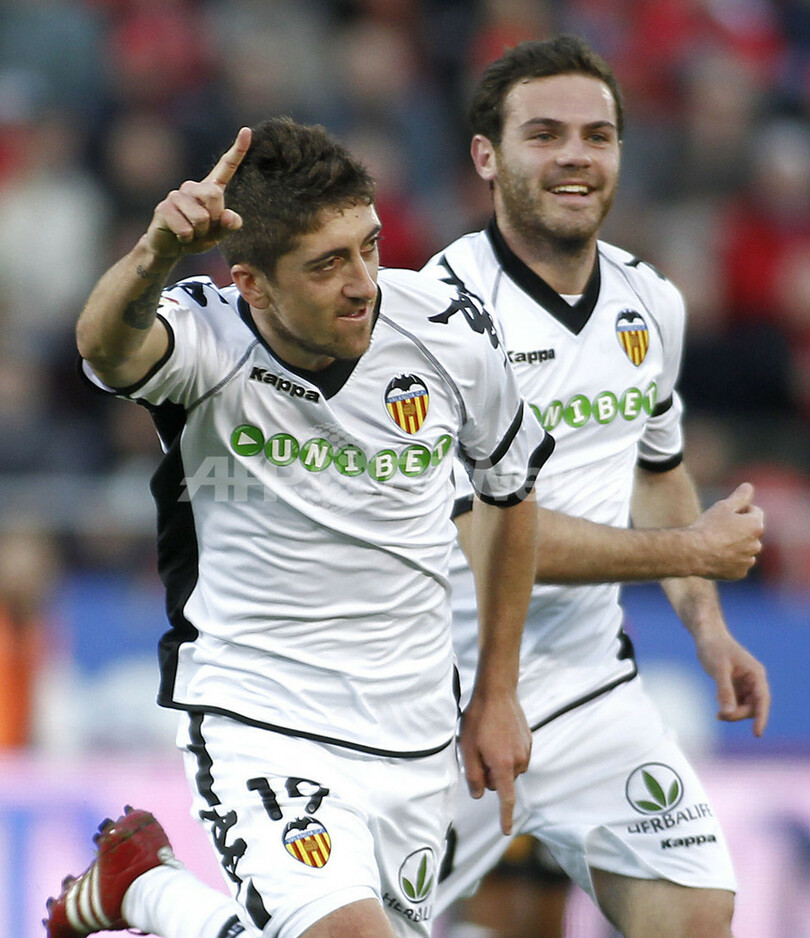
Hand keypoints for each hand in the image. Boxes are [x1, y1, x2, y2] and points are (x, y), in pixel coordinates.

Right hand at [145, 127, 251, 259]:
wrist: (171, 247)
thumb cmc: (198, 238)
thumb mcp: (218, 235)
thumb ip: (229, 226)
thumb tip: (230, 216)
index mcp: (211, 189)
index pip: (226, 167)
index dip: (237, 151)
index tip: (247, 131)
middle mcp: (193, 187)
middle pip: (214, 196)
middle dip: (214, 219)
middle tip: (204, 229)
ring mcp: (176, 195)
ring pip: (200, 216)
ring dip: (200, 233)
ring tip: (191, 233)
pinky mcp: (164, 208)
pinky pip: (186, 228)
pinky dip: (187, 238)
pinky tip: (180, 236)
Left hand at [458, 691, 530, 834]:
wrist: (497, 692)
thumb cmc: (478, 719)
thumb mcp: (467, 748)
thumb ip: (473, 775)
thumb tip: (479, 795)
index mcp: (503, 765)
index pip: (505, 799)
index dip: (505, 817)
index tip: (506, 831)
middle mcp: (519, 761)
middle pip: (502, 782)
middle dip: (490, 774)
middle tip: (478, 751)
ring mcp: (526, 750)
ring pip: (509, 769)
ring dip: (499, 762)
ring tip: (488, 739)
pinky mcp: (529, 741)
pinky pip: (516, 756)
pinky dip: (507, 752)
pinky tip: (498, 734)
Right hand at [689, 483, 763, 579]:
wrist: (692, 552)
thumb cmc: (708, 527)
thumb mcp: (723, 506)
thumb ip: (740, 496)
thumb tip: (749, 486)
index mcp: (756, 526)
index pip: (754, 511)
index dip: (740, 509)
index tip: (724, 514)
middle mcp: (757, 544)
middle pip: (750, 531)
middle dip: (739, 529)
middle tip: (718, 528)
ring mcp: (748, 560)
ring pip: (744, 549)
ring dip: (735, 545)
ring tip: (715, 543)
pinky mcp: (739, 573)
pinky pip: (737, 564)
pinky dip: (730, 560)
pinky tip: (715, 555)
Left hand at [695, 629, 769, 736]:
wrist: (706, 635)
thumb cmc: (714, 648)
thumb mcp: (718, 670)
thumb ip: (724, 691)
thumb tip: (728, 713)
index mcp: (756, 674)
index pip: (763, 700)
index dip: (762, 718)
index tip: (756, 734)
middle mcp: (754, 679)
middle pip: (753, 706)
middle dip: (739, 714)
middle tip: (719, 715)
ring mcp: (745, 683)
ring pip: (745, 706)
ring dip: (734, 712)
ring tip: (717, 714)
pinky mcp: (736, 684)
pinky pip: (737, 701)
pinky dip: (729, 706)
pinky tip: (718, 704)